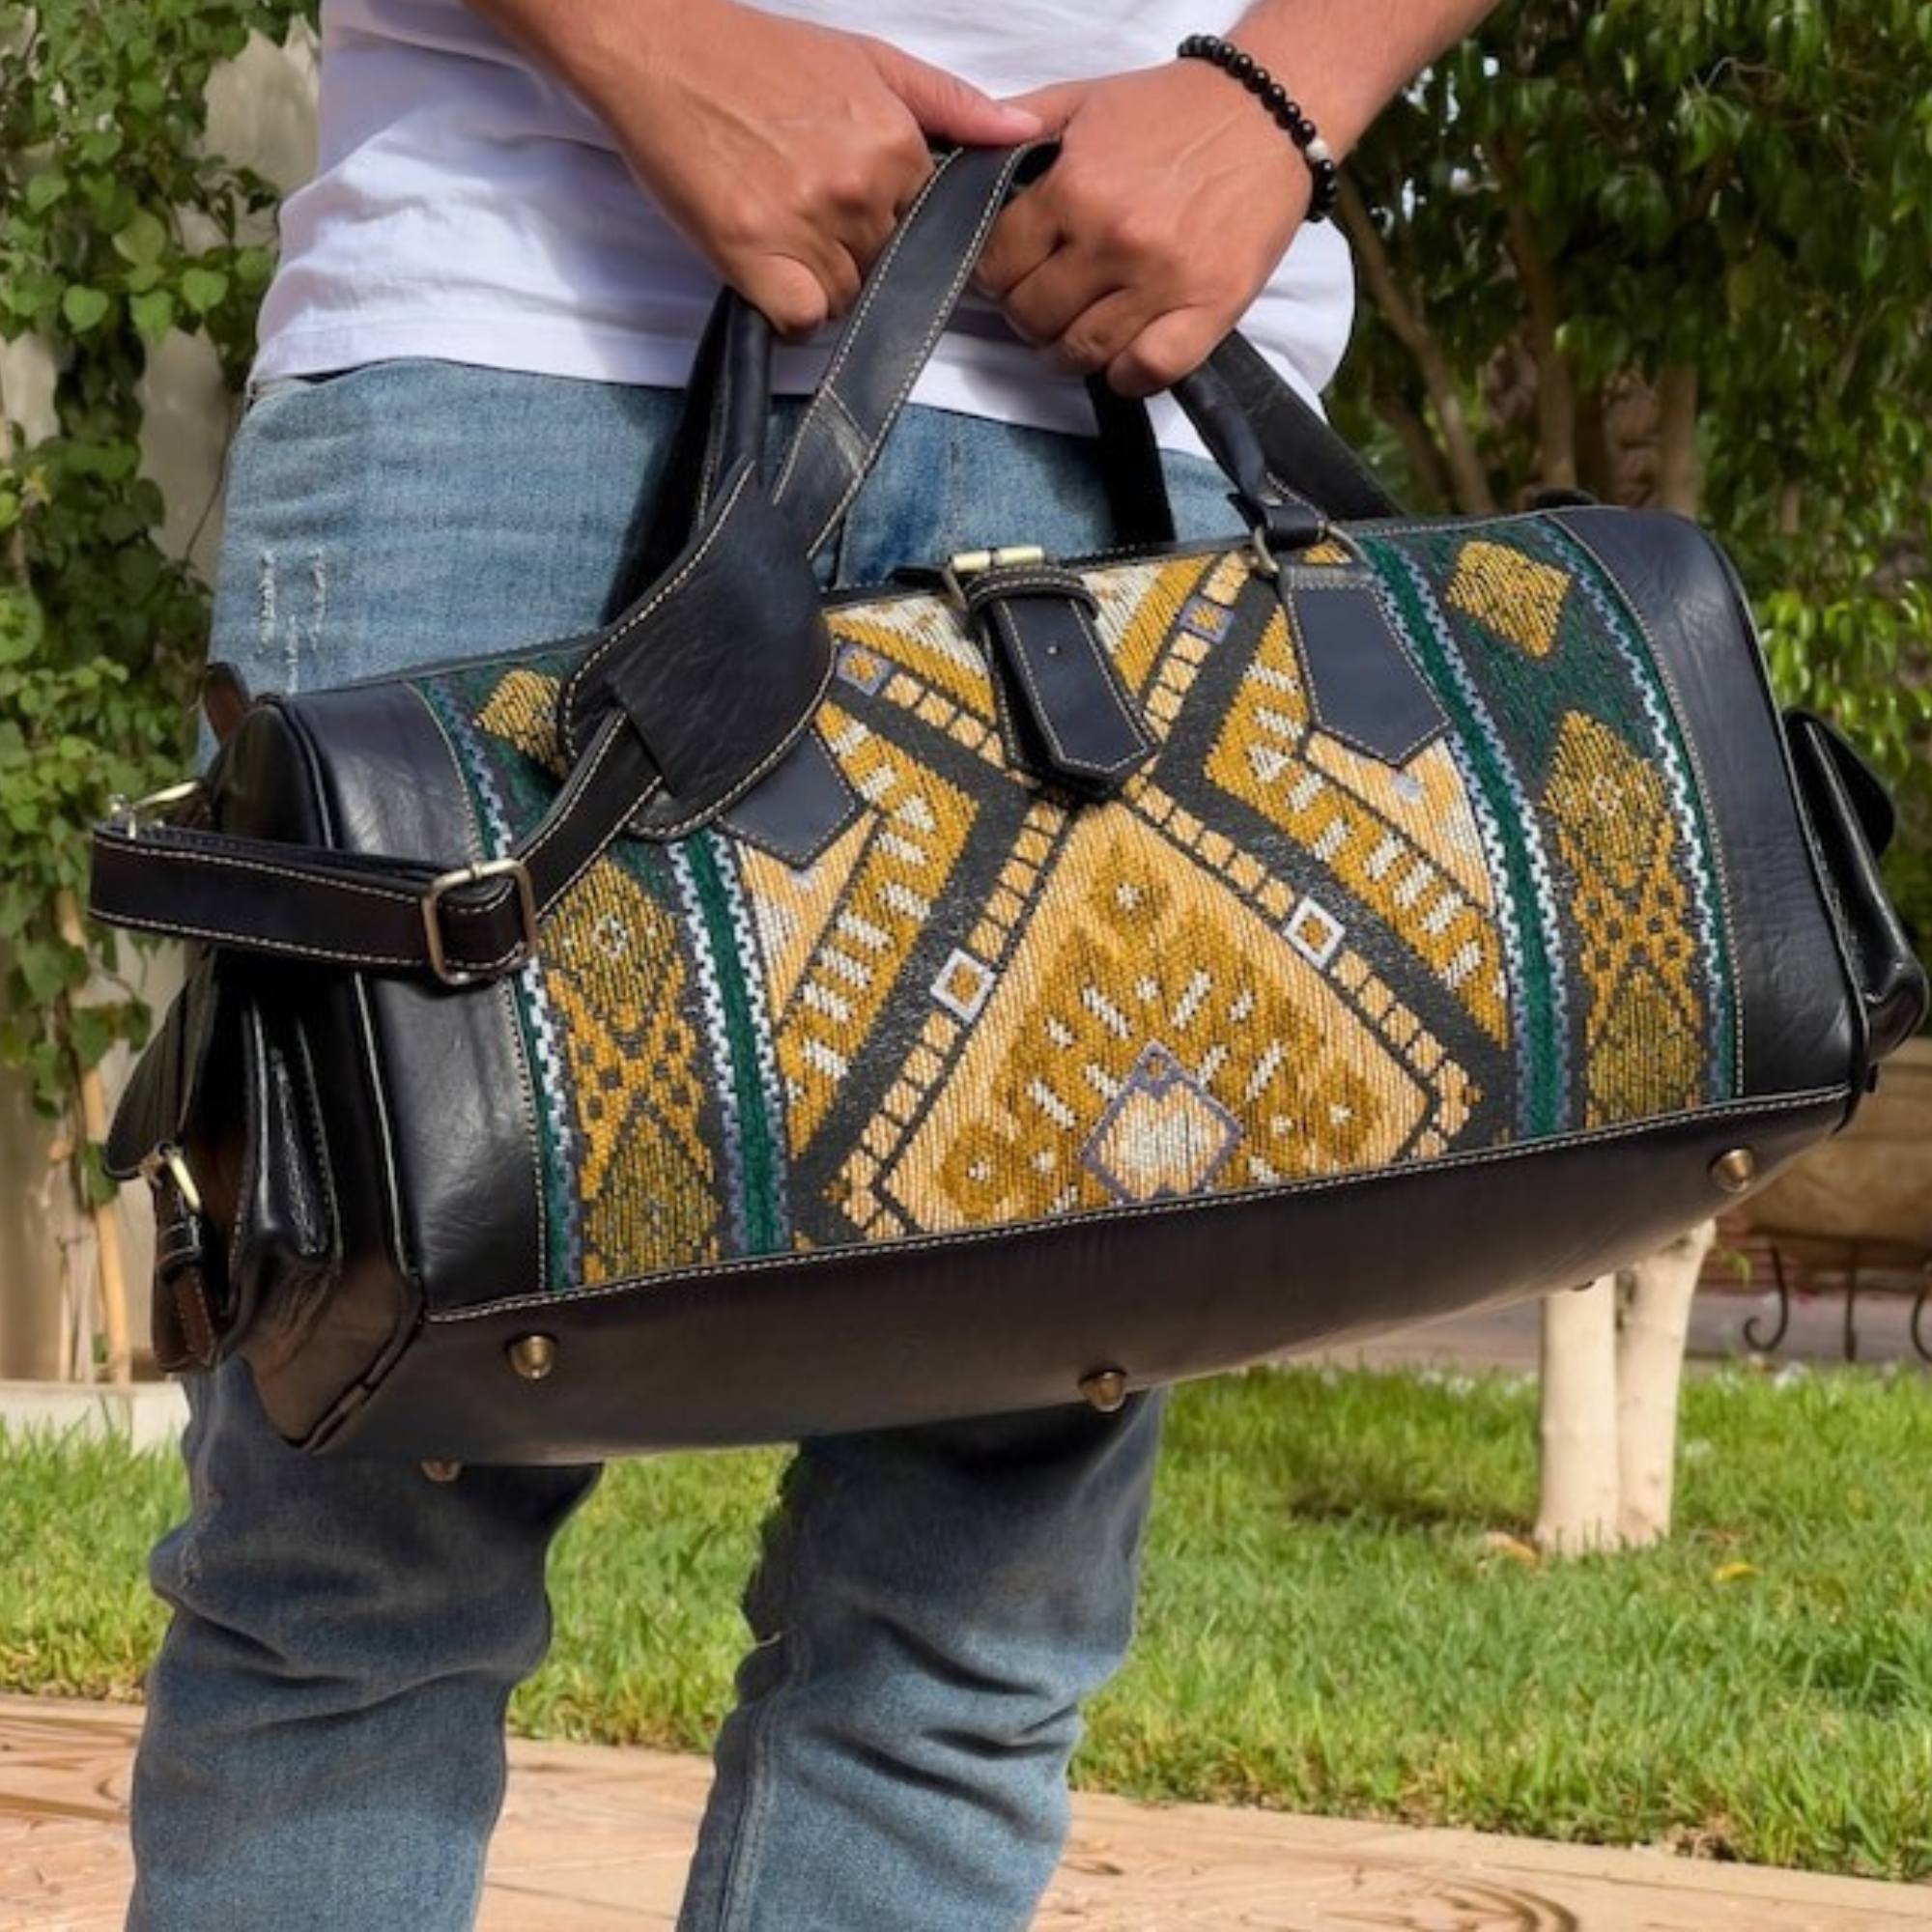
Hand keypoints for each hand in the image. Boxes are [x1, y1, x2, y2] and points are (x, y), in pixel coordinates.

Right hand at [563, 1, 1039, 336]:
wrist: (658, 49)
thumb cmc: (758, 57)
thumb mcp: (869, 61)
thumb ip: (951, 106)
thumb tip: (1023, 135)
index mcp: (895, 145)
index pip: (927, 233)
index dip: (890, 226)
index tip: (848, 199)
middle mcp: (858, 188)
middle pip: (885, 270)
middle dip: (854, 253)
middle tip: (800, 204)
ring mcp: (806, 225)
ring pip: (846, 300)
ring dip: (817, 281)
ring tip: (777, 225)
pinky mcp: (754, 256)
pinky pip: (801, 323)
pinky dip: (787, 311)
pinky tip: (765, 269)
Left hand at [975, 61, 1309, 395]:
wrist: (1268, 112)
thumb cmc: (1174, 109)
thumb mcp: (1085, 99)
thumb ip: (1019, 127)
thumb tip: (963, 161)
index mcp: (1076, 187)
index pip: (998, 263)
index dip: (994, 275)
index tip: (1009, 274)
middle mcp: (1115, 239)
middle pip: (1033, 314)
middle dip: (1027, 314)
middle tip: (1043, 302)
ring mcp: (1163, 280)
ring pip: (1083, 352)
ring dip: (1067, 352)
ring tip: (1074, 332)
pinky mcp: (1211, 308)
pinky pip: (1147, 372)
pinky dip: (1125, 376)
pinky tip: (1122, 357)